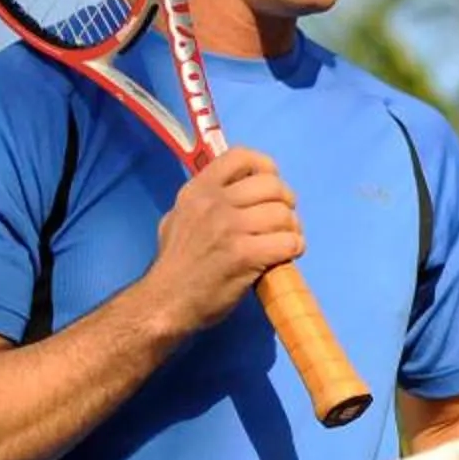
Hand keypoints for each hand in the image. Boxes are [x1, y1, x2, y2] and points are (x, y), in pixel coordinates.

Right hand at [139, 147, 301, 335]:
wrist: (164, 304)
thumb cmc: (174, 265)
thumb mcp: (178, 218)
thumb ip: (204, 202)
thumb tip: (233, 191)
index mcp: (197, 190)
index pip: (241, 156)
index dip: (265, 168)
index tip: (269, 188)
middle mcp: (213, 203)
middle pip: (272, 185)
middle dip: (286, 203)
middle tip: (282, 222)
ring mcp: (229, 228)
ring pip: (283, 214)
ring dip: (292, 229)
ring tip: (284, 242)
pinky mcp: (244, 255)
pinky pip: (288, 242)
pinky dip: (294, 248)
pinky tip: (285, 257)